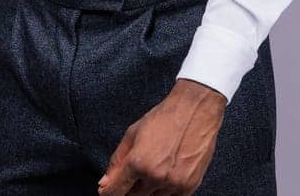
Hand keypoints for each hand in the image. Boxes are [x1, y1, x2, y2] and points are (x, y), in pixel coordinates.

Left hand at [97, 79, 226, 195]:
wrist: (195, 111)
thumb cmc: (164, 119)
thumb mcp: (132, 134)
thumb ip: (116, 161)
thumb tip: (104, 183)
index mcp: (137, 163)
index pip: (116, 191)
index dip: (109, 193)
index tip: (107, 192)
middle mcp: (155, 177)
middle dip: (129, 190)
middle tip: (132, 177)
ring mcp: (174, 184)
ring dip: (147, 191)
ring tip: (152, 170)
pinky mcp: (189, 186)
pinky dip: (164, 192)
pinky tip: (164, 176)